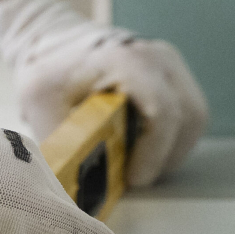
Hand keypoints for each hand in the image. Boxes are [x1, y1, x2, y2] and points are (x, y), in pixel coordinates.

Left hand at [0, 0, 209, 186]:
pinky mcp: (175, 74)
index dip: (153, 153)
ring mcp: (171, 63)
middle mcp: (158, 57)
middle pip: (187, 119)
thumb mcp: (40, 104)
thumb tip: (71, 193)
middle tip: (134, 177)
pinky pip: (190, 113)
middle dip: (164, 157)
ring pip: (194, 119)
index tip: (133, 179)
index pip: (162, 112)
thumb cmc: (49, 71)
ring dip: (171, 150)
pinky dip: (172, 138)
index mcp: (126, 60)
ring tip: (138, 163)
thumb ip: (58, 143)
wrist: (56, 40)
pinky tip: (144, 146)